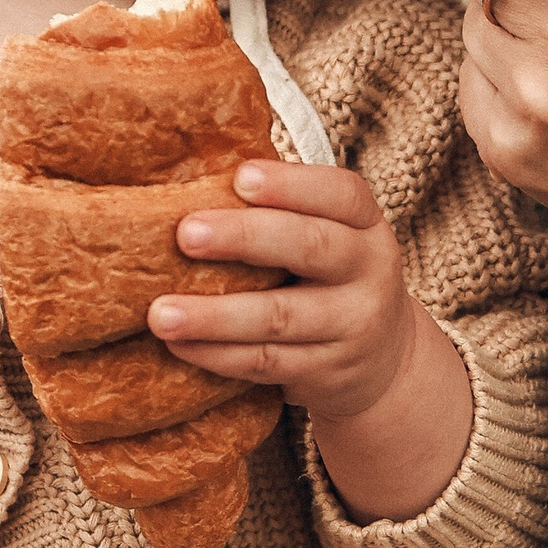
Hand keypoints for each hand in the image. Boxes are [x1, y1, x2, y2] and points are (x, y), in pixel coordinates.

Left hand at [149, 162, 472, 524]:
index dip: (292, 184)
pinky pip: (267, 363)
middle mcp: (369, 272)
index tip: (241, 178)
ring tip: (161, 313)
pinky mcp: (328, 372)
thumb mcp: (331, 236)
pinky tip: (180, 345)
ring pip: (281, 317)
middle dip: (245, 238)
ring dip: (216, 316)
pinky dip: (219, 355)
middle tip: (185, 234)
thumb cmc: (330, 279)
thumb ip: (281, 211)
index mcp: (366, 225)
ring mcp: (353, 326)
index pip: (341, 194)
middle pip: (311, 247)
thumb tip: (187, 175)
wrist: (386, 363)